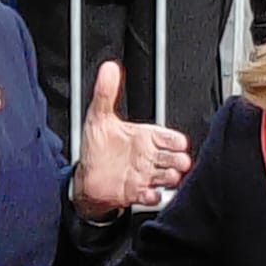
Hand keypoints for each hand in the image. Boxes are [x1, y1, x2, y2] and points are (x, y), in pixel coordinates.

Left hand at [72, 61, 192, 220]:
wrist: (86, 177)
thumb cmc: (97, 147)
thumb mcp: (98, 117)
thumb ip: (105, 92)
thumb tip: (108, 68)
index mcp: (144, 137)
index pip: (170, 136)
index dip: (175, 139)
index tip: (177, 142)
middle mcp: (148, 156)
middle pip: (176, 158)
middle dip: (179, 160)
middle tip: (174, 161)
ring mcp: (145, 175)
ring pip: (170, 177)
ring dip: (170, 177)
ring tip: (164, 175)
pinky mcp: (138, 192)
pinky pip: (152, 196)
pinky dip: (153, 195)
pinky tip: (147, 191)